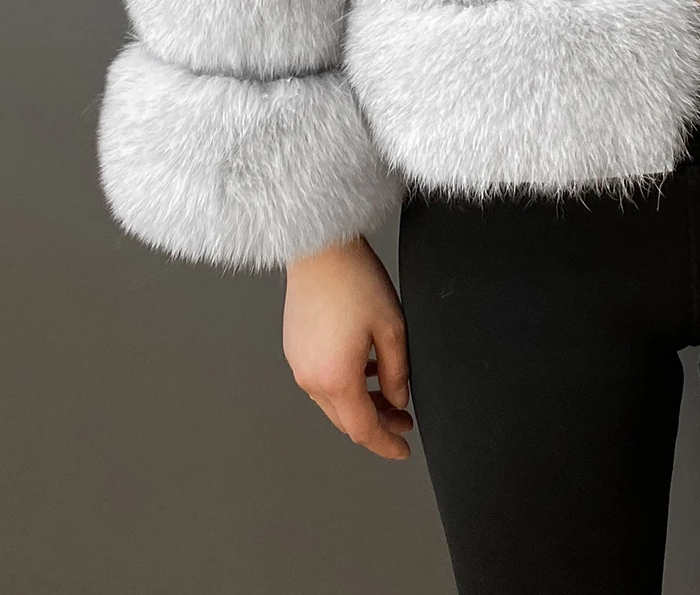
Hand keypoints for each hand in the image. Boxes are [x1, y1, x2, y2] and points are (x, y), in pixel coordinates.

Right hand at [283, 234, 412, 459]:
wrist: (320, 248)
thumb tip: (400, 400)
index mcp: (335, 378)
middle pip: (346, 420)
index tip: (404, 449)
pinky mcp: (295, 348)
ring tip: (391, 393)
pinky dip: (345, 386)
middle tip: (404, 420)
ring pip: (334, 402)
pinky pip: (322, 381)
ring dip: (361, 404)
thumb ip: (398, 371)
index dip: (386, 444)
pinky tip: (367, 370)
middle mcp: (310, 378)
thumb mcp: (392, 328)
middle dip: (377, 424)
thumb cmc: (356, 281)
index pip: (363, 429)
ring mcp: (298, 364)